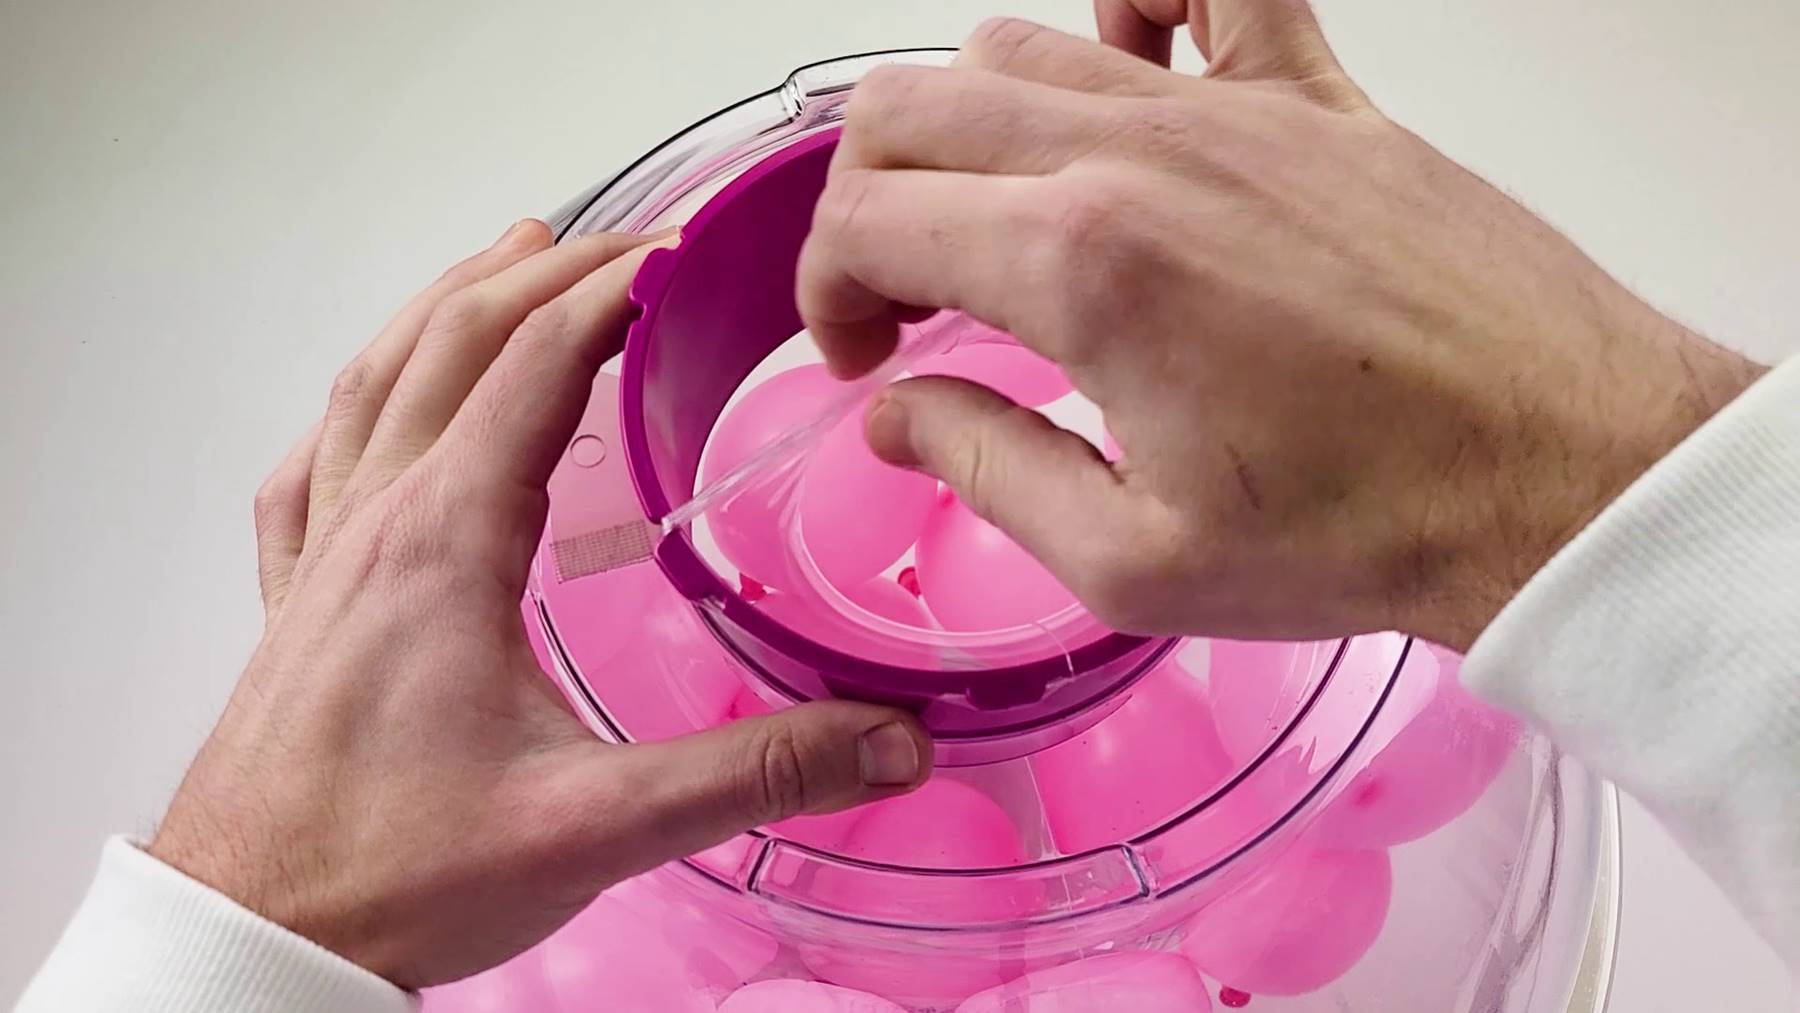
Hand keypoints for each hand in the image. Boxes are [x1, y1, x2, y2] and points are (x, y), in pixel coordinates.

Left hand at [150, 221, 930, 987]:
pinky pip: (310, 470)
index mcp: (444, 543)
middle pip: (452, 343)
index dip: (609, 289)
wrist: (253, 938)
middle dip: (542, 274)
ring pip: (374, 384)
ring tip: (505, 258)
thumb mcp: (595, 825)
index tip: (677, 248)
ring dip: (445, 307)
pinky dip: (354, 407)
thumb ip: (753, 773)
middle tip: (622, 241)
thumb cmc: (394, 875)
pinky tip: (368, 410)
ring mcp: (321, 558)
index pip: (532, 365)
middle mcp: (374, 524)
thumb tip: (889, 740)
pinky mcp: (296, 606)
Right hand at [796, 6, 1763, 649]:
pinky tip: (1125, 61)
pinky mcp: (1316, 97)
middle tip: (905, 295)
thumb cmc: (1367, 524)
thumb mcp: (1131, 560)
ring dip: (963, 127)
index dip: (829, 294)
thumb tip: (897, 414)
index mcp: (1080, 265)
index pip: (868, 219)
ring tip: (994, 221)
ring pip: (1017, 45)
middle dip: (866, 202)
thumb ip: (984, 466)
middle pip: (911, 108)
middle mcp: (1139, 155)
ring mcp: (1230, 110)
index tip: (867, 359)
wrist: (1556, 473)